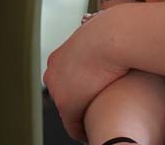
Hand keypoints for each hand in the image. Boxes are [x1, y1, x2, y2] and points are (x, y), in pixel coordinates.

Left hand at [43, 8, 130, 141]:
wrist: (110, 38)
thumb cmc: (112, 32)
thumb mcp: (100, 32)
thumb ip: (98, 38)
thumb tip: (105, 31)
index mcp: (58, 57)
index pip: (64, 80)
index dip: (78, 90)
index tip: (90, 97)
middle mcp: (52, 73)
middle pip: (62, 95)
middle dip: (76, 104)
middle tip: (92, 111)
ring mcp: (57, 89)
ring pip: (67, 111)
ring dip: (80, 117)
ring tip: (95, 123)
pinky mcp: (67, 105)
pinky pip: (72, 126)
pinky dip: (82, 132)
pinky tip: (93, 133)